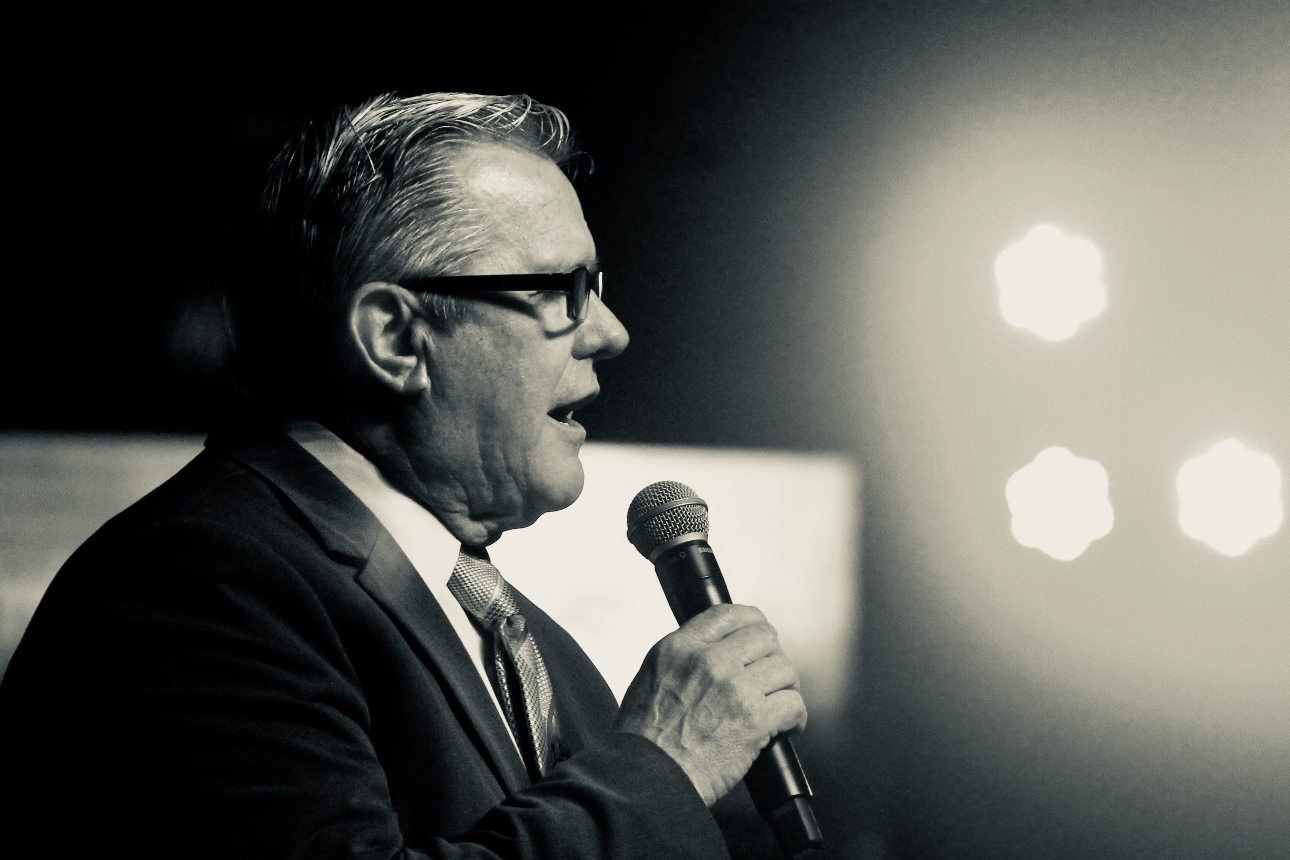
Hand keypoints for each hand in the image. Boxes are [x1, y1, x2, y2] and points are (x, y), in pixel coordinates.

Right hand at [612, 604, 807, 805]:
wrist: (648, 779)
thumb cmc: (644, 740)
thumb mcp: (651, 678)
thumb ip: (683, 658)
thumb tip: (715, 652)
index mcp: (679, 648)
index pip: (728, 614)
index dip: (752, 621)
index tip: (759, 633)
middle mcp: (708, 661)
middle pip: (764, 637)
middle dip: (772, 657)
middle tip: (771, 676)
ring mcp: (734, 688)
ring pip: (784, 668)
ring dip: (786, 687)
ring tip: (779, 703)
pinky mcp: (754, 719)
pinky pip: (793, 703)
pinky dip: (796, 717)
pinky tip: (788, 726)